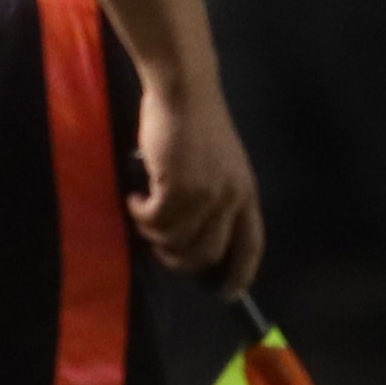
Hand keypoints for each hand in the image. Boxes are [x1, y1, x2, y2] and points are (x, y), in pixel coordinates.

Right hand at [130, 79, 261, 294]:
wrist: (183, 90)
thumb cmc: (196, 122)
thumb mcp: (220, 165)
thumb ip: (215, 196)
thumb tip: (193, 231)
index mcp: (246, 194)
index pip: (250, 247)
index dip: (238, 276)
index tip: (223, 294)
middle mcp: (231, 199)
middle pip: (206, 254)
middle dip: (177, 259)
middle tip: (158, 246)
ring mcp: (205, 194)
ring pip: (175, 240)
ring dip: (152, 231)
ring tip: (141, 210)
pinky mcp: (177, 186)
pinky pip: (154, 220)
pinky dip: (139, 213)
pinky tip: (135, 196)